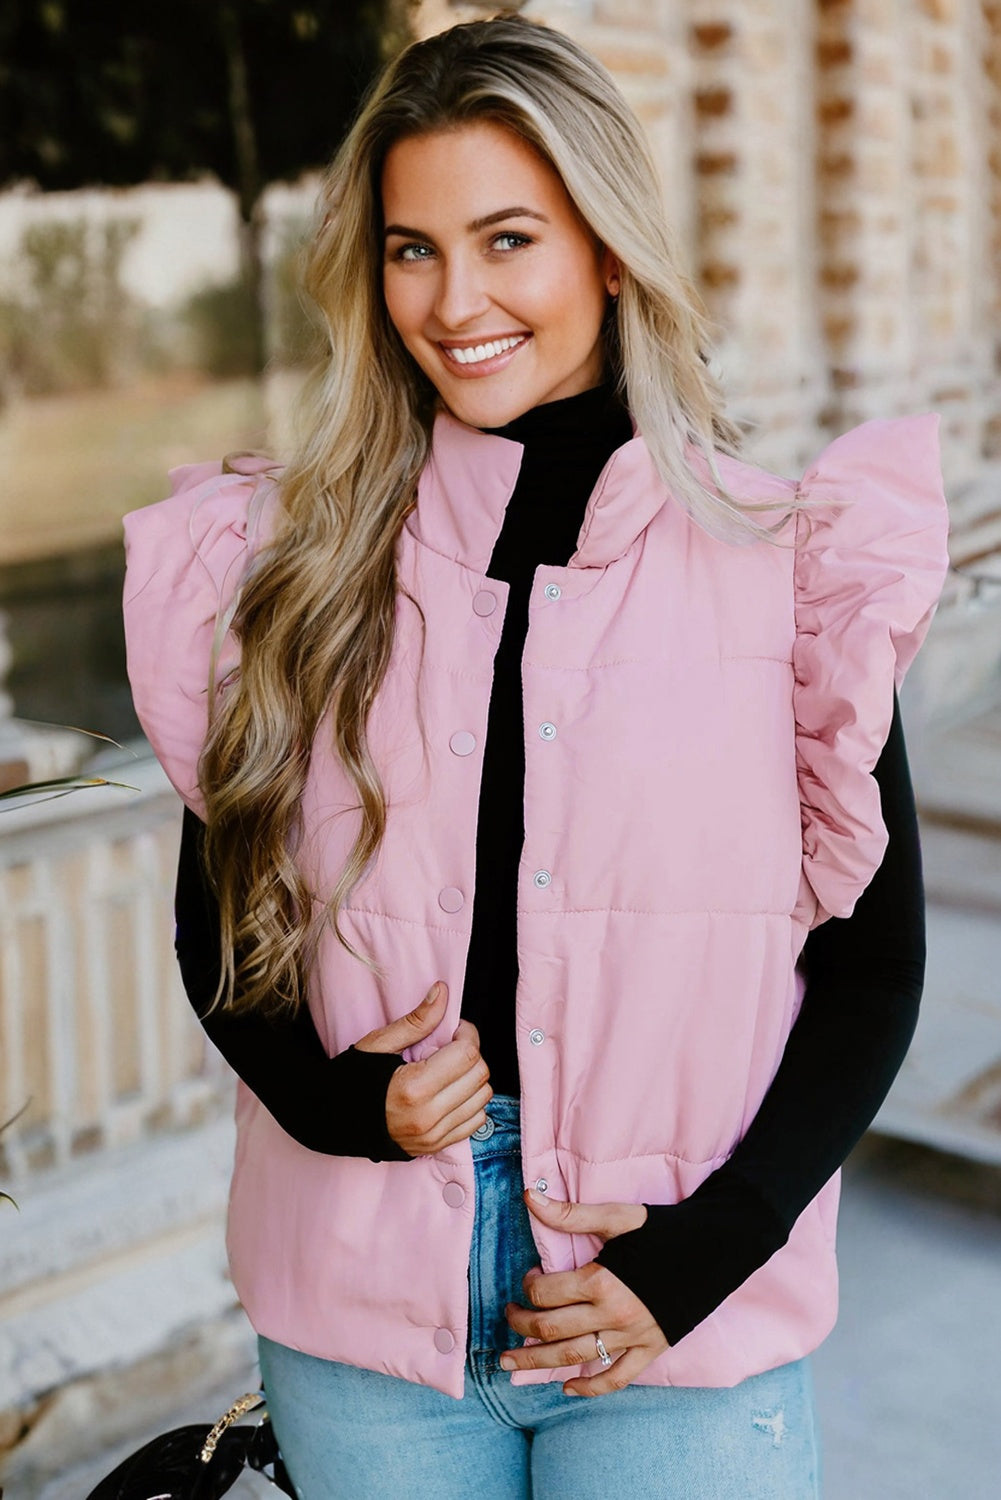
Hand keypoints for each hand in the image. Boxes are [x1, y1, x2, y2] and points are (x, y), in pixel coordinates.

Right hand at [353, 982, 492, 1155]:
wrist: (330, 1120)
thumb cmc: (351, 1080)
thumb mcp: (379, 1044)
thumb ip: (416, 1020)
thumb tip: (442, 992)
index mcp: (413, 1088)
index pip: (467, 1054)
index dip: (467, 1033)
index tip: (454, 1029)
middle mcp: (427, 1116)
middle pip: (479, 1075)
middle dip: (471, 1053)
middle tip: (450, 1046)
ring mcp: (433, 1135)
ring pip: (483, 1098)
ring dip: (473, 1077)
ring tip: (449, 1069)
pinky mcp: (435, 1145)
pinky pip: (476, 1121)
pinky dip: (470, 1102)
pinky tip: (451, 1091)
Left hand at [500, 1191, 669, 1396]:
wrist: (718, 1249)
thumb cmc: (666, 1230)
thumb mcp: (619, 1218)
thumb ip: (570, 1214)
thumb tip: (528, 1197)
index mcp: (602, 1280)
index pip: (546, 1294)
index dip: (529, 1287)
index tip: (529, 1278)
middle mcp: (614, 1315)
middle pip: (552, 1330)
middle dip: (520, 1326)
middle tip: (507, 1317)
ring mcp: (632, 1338)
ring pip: (574, 1358)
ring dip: (537, 1362)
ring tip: (508, 1364)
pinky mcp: (651, 1350)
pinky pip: (616, 1378)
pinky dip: (590, 1387)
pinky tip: (567, 1387)